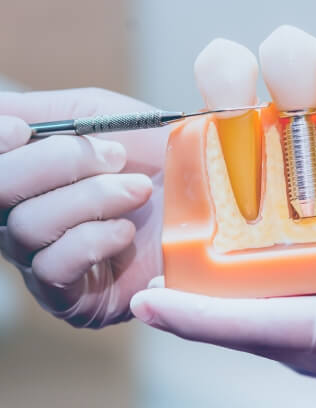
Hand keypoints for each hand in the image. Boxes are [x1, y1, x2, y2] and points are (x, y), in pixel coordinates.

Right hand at [0, 89, 168, 327]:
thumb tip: (0, 112)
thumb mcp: (96, 113)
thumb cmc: (151, 151)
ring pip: (27, 226)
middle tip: (115, 156)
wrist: (203, 194)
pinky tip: (126, 230)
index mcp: (27, 173)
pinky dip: (94, 240)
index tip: (21, 130)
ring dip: (91, 198)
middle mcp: (22, 215)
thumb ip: (41, 110)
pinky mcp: (68, 297)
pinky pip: (53, 267)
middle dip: (56, 164)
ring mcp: (41, 257)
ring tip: (138, 190)